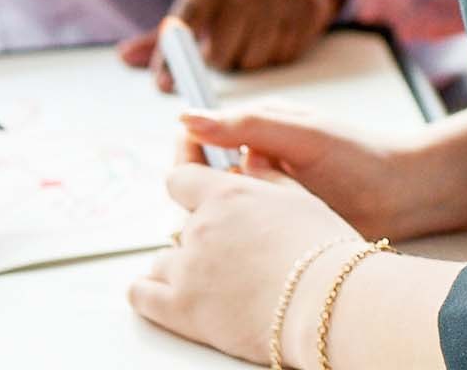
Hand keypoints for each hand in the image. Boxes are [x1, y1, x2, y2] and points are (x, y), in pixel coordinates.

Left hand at [118, 0, 340, 87]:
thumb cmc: (232, 2)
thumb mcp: (199, 10)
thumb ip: (162, 38)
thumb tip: (123, 56)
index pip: (185, 20)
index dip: (170, 56)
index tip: (163, 83)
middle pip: (221, 51)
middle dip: (219, 61)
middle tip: (224, 51)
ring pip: (254, 58)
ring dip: (248, 61)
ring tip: (248, 43)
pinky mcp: (306, 5)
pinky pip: (283, 54)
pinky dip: (275, 56)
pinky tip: (272, 39)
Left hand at [128, 164, 358, 363]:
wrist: (324, 306)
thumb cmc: (322, 252)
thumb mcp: (299, 197)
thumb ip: (266, 174)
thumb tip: (249, 156)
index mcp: (227, 194)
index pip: (181, 177)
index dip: (187, 183)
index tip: (191, 189)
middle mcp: (201, 226)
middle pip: (179, 224)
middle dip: (199, 233)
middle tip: (227, 248)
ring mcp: (187, 269)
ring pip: (162, 259)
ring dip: (180, 264)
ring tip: (210, 277)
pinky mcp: (180, 310)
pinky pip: (141, 294)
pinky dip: (148, 291)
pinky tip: (161, 291)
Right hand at [180, 103, 466, 242]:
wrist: (403, 194)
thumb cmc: (358, 153)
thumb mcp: (301, 133)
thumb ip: (246, 125)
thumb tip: (187, 118)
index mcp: (258, 131)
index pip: (201, 139)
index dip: (186, 150)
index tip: (184, 163)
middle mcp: (257, 165)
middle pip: (205, 183)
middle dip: (205, 195)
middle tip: (228, 205)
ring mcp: (266, 199)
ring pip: (222, 215)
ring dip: (227, 221)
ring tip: (254, 220)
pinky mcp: (277, 231)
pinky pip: (245, 239)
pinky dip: (245, 242)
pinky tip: (263, 243)